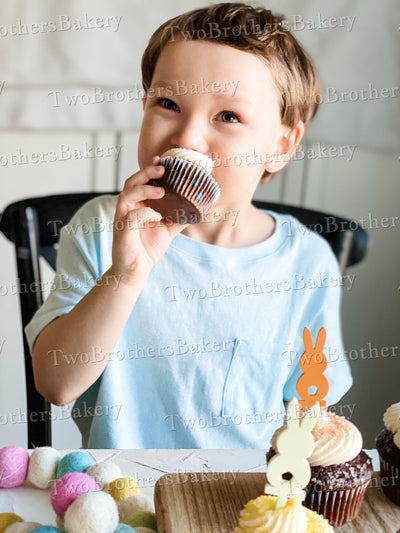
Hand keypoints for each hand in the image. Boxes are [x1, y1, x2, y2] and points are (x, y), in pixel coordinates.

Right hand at [112, 156, 185, 284]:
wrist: (136, 270)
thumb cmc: (148, 247)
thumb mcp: (168, 229)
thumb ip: (181, 217)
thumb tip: (201, 207)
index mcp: (137, 204)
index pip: (140, 181)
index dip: (150, 169)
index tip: (164, 160)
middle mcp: (128, 208)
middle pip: (131, 183)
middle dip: (146, 172)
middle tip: (162, 167)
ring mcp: (123, 219)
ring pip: (127, 195)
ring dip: (144, 189)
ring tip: (161, 189)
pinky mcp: (122, 232)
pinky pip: (131, 217)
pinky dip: (145, 213)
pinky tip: (157, 216)